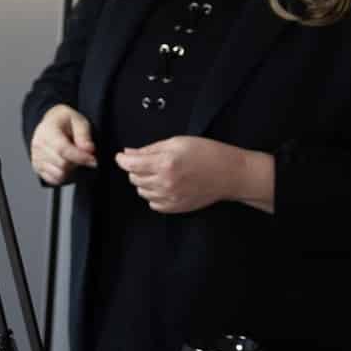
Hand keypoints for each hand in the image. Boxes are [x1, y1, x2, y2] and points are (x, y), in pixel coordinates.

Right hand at [31, 105, 98, 184]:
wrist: (51, 123)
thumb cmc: (65, 122)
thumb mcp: (79, 121)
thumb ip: (84, 135)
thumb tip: (89, 150)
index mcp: (48, 131)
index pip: (63, 149)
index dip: (80, 157)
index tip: (93, 161)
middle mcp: (39, 145)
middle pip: (62, 164)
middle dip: (77, 163)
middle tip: (83, 156)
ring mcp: (36, 158)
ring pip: (59, 174)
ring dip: (71, 170)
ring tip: (73, 158)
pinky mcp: (37, 167)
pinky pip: (53, 179)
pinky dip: (64, 176)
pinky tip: (66, 165)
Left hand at [114, 136, 247, 213]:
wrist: (229, 174)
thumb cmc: (206, 153)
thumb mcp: (177, 142)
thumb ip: (150, 149)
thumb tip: (129, 152)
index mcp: (165, 163)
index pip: (130, 165)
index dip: (122, 159)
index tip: (121, 156)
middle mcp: (165, 183)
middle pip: (134, 178)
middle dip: (135, 169)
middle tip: (146, 161)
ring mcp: (170, 198)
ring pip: (142, 191)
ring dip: (144, 181)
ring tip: (158, 172)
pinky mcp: (175, 208)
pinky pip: (153, 203)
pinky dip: (153, 194)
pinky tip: (164, 185)